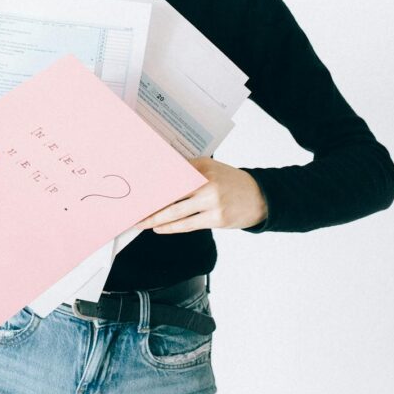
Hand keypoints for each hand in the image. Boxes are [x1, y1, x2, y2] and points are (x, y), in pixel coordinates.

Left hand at [136, 158, 267, 233]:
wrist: (260, 197)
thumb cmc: (230, 181)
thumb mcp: (210, 168)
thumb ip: (188, 170)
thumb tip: (159, 177)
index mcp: (202, 166)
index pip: (171, 172)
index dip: (152, 181)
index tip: (137, 187)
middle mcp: (207, 181)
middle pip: (171, 193)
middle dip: (150, 202)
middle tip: (134, 207)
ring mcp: (212, 201)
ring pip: (176, 212)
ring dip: (156, 218)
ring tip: (142, 221)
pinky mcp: (216, 218)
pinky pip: (188, 225)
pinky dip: (171, 227)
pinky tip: (159, 228)